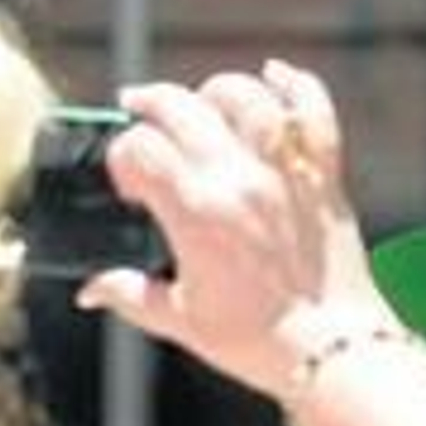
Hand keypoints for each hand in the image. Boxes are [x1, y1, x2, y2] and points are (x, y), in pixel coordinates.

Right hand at [75, 59, 394, 399]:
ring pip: (244, 97)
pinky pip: (313, 111)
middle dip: (150, 103)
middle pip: (181, 107)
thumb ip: (131, 295)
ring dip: (215, 92)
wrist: (332, 350)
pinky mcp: (324, 176)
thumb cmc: (260, 341)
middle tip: (139, 109)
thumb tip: (92, 290)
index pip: (139, 149)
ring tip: (202, 103)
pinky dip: (294, 85)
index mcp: (195, 214)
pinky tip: (274, 76)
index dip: (123, 157)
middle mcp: (238, 181)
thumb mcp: (182, 322)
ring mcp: (284, 173)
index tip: (131, 183)